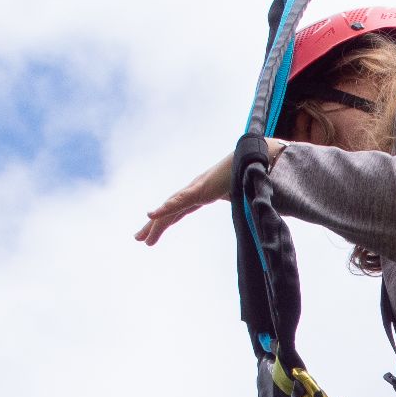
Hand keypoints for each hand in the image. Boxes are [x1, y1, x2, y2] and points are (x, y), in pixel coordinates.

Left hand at [134, 146, 257, 245]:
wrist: (257, 158)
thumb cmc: (251, 173)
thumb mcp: (242, 197)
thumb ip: (243, 207)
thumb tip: (255, 216)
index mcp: (203, 193)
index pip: (180, 209)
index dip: (166, 219)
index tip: (154, 233)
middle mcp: (195, 190)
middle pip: (170, 210)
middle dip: (154, 225)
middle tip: (138, 238)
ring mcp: (196, 188)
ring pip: (170, 208)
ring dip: (155, 222)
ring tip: (141, 237)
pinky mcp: (200, 188)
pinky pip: (179, 200)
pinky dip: (165, 208)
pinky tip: (151, 214)